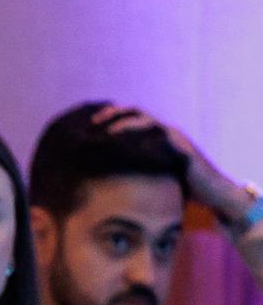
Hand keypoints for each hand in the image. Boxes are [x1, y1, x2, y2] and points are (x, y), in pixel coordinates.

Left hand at [95, 105, 249, 219]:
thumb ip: (134, 168)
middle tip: (93, 121)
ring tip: (107, 130)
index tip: (90, 123)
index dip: (111, 117)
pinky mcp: (182, 147)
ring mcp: (175, 137)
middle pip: (136, 112)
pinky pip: (161, 136)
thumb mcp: (153, 173)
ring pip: (147, 119)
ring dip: (125, 122)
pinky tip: (131, 143)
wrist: (214, 193)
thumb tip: (104, 175)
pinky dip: (144, 137)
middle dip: (113, 113)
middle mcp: (165, 131)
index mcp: (156, 135)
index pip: (131, 117)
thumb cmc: (182, 185)